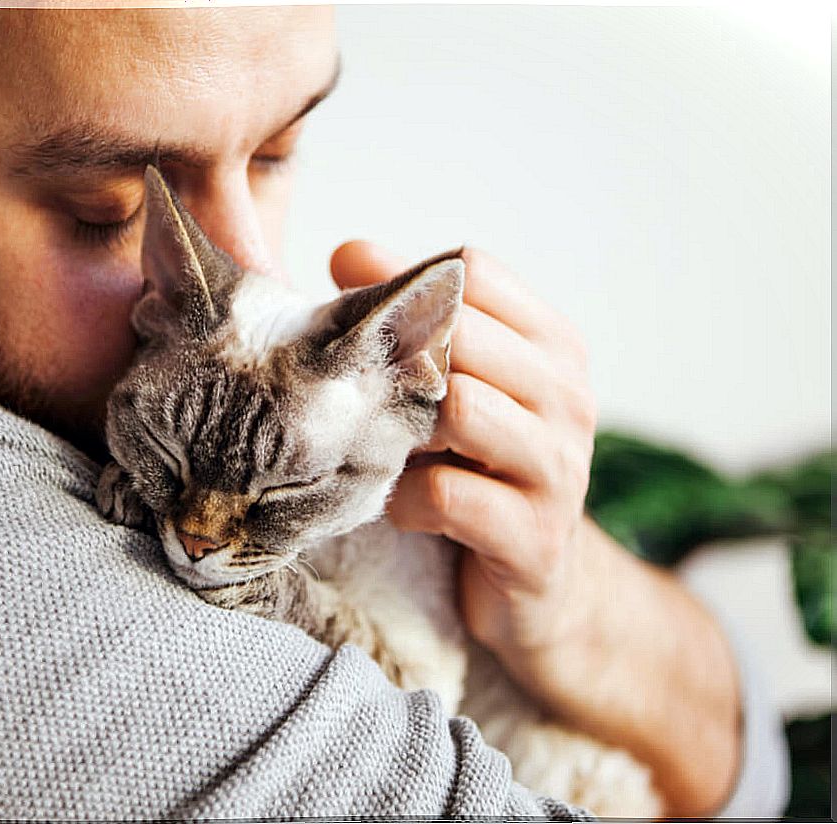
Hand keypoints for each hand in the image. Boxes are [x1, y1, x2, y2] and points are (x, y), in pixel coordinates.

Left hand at [329, 240, 742, 816]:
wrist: (542, 589)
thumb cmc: (482, 473)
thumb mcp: (460, 390)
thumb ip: (416, 322)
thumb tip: (348, 251)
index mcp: (553, 347)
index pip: (475, 272)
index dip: (403, 281)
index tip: (351, 304)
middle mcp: (568, 397)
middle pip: (460, 333)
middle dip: (394, 356)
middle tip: (353, 388)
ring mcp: (559, 468)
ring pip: (458, 407)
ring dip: (399, 430)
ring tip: (384, 451)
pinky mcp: (533, 538)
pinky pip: (443, 494)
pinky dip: (403, 500)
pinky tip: (401, 508)